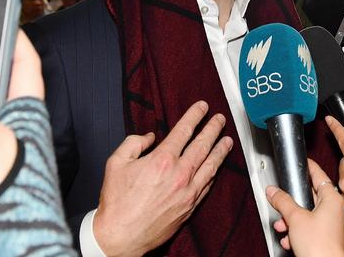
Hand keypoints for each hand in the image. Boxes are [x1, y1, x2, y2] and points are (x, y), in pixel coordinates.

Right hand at [93, 101, 233, 255]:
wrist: (120, 236)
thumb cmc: (117, 203)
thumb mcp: (116, 163)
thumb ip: (134, 143)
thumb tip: (150, 137)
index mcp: (162, 160)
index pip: (184, 130)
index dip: (195, 115)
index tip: (202, 107)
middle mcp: (179, 174)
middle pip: (203, 145)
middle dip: (213, 129)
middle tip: (220, 119)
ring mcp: (188, 191)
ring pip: (211, 165)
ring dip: (221, 150)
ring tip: (228, 140)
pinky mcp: (190, 206)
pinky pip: (207, 184)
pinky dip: (214, 172)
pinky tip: (217, 166)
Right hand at [266, 158, 343, 256]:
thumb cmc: (320, 246)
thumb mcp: (295, 218)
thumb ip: (283, 201)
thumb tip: (273, 191)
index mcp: (331, 198)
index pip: (318, 174)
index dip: (307, 167)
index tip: (301, 161)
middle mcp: (333, 209)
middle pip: (308, 196)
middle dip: (291, 203)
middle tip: (280, 201)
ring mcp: (330, 224)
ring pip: (305, 214)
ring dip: (290, 220)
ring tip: (283, 226)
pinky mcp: (324, 237)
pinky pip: (307, 228)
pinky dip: (296, 232)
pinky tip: (289, 238)